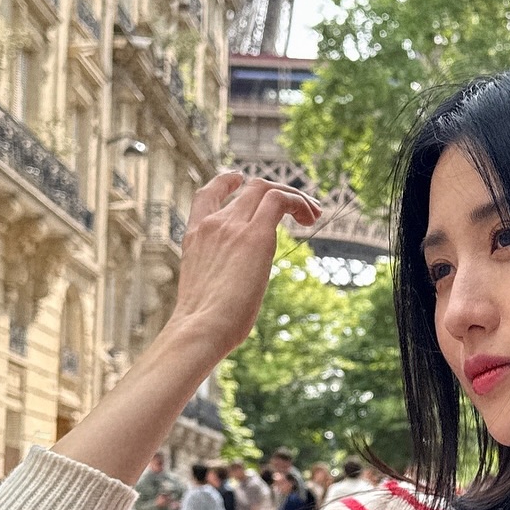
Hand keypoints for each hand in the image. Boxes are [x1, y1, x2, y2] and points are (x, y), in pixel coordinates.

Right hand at [167, 171, 318, 358]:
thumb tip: (233, 296)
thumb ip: (219, 279)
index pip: (208, 194)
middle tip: (302, 213)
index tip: (243, 181)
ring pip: (266, 188)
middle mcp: (212, 224)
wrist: (199, 328)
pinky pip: (279, 200)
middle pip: (249, 188)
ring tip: (314, 215)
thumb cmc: (202, 325)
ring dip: (295, 196)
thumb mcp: (205, 291)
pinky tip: (311, 219)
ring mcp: (232, 226)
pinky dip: (299, 202)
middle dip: (277, 192)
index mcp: (195, 236)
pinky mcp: (255, 236)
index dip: (228, 182)